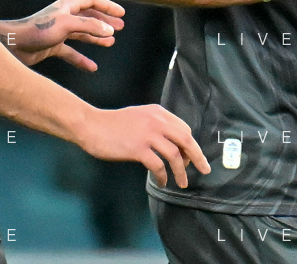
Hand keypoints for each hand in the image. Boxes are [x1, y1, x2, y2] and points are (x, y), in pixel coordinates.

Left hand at [3, 0, 124, 70]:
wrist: (13, 45)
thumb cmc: (37, 31)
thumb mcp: (67, 24)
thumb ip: (89, 26)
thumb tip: (110, 30)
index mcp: (66, 7)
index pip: (91, 1)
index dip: (107, 6)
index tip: (122, 14)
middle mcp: (63, 17)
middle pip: (88, 17)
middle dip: (104, 21)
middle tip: (120, 28)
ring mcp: (58, 32)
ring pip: (82, 34)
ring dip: (96, 38)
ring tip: (110, 43)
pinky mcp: (52, 46)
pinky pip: (71, 52)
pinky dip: (81, 59)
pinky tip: (92, 68)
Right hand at [77, 104, 210, 187]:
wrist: (91, 125)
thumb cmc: (113, 124)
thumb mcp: (139, 117)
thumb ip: (156, 125)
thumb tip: (173, 143)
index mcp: (158, 112)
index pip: (184, 129)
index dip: (190, 145)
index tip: (191, 158)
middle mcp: (156, 121)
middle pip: (186, 140)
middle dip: (198, 157)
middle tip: (204, 170)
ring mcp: (148, 135)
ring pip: (175, 155)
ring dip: (181, 171)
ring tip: (181, 183)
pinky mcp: (138, 149)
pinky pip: (158, 166)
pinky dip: (163, 176)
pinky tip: (162, 181)